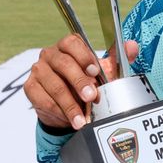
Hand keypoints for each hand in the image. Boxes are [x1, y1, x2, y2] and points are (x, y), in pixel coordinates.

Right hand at [23, 34, 138, 130]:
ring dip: (70, 104)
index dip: (83, 55)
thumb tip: (132, 46)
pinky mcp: (31, 88)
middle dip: (79, 82)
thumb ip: (116, 59)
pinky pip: (43, 100)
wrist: (66, 105)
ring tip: (82, 118)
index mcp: (67, 46)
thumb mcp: (102, 71)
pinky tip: (69, 119)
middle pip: (63, 64)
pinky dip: (58, 111)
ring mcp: (38, 71)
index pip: (71, 42)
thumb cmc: (84, 82)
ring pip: (54, 85)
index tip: (94, 70)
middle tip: (91, 96)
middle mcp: (50, 55)